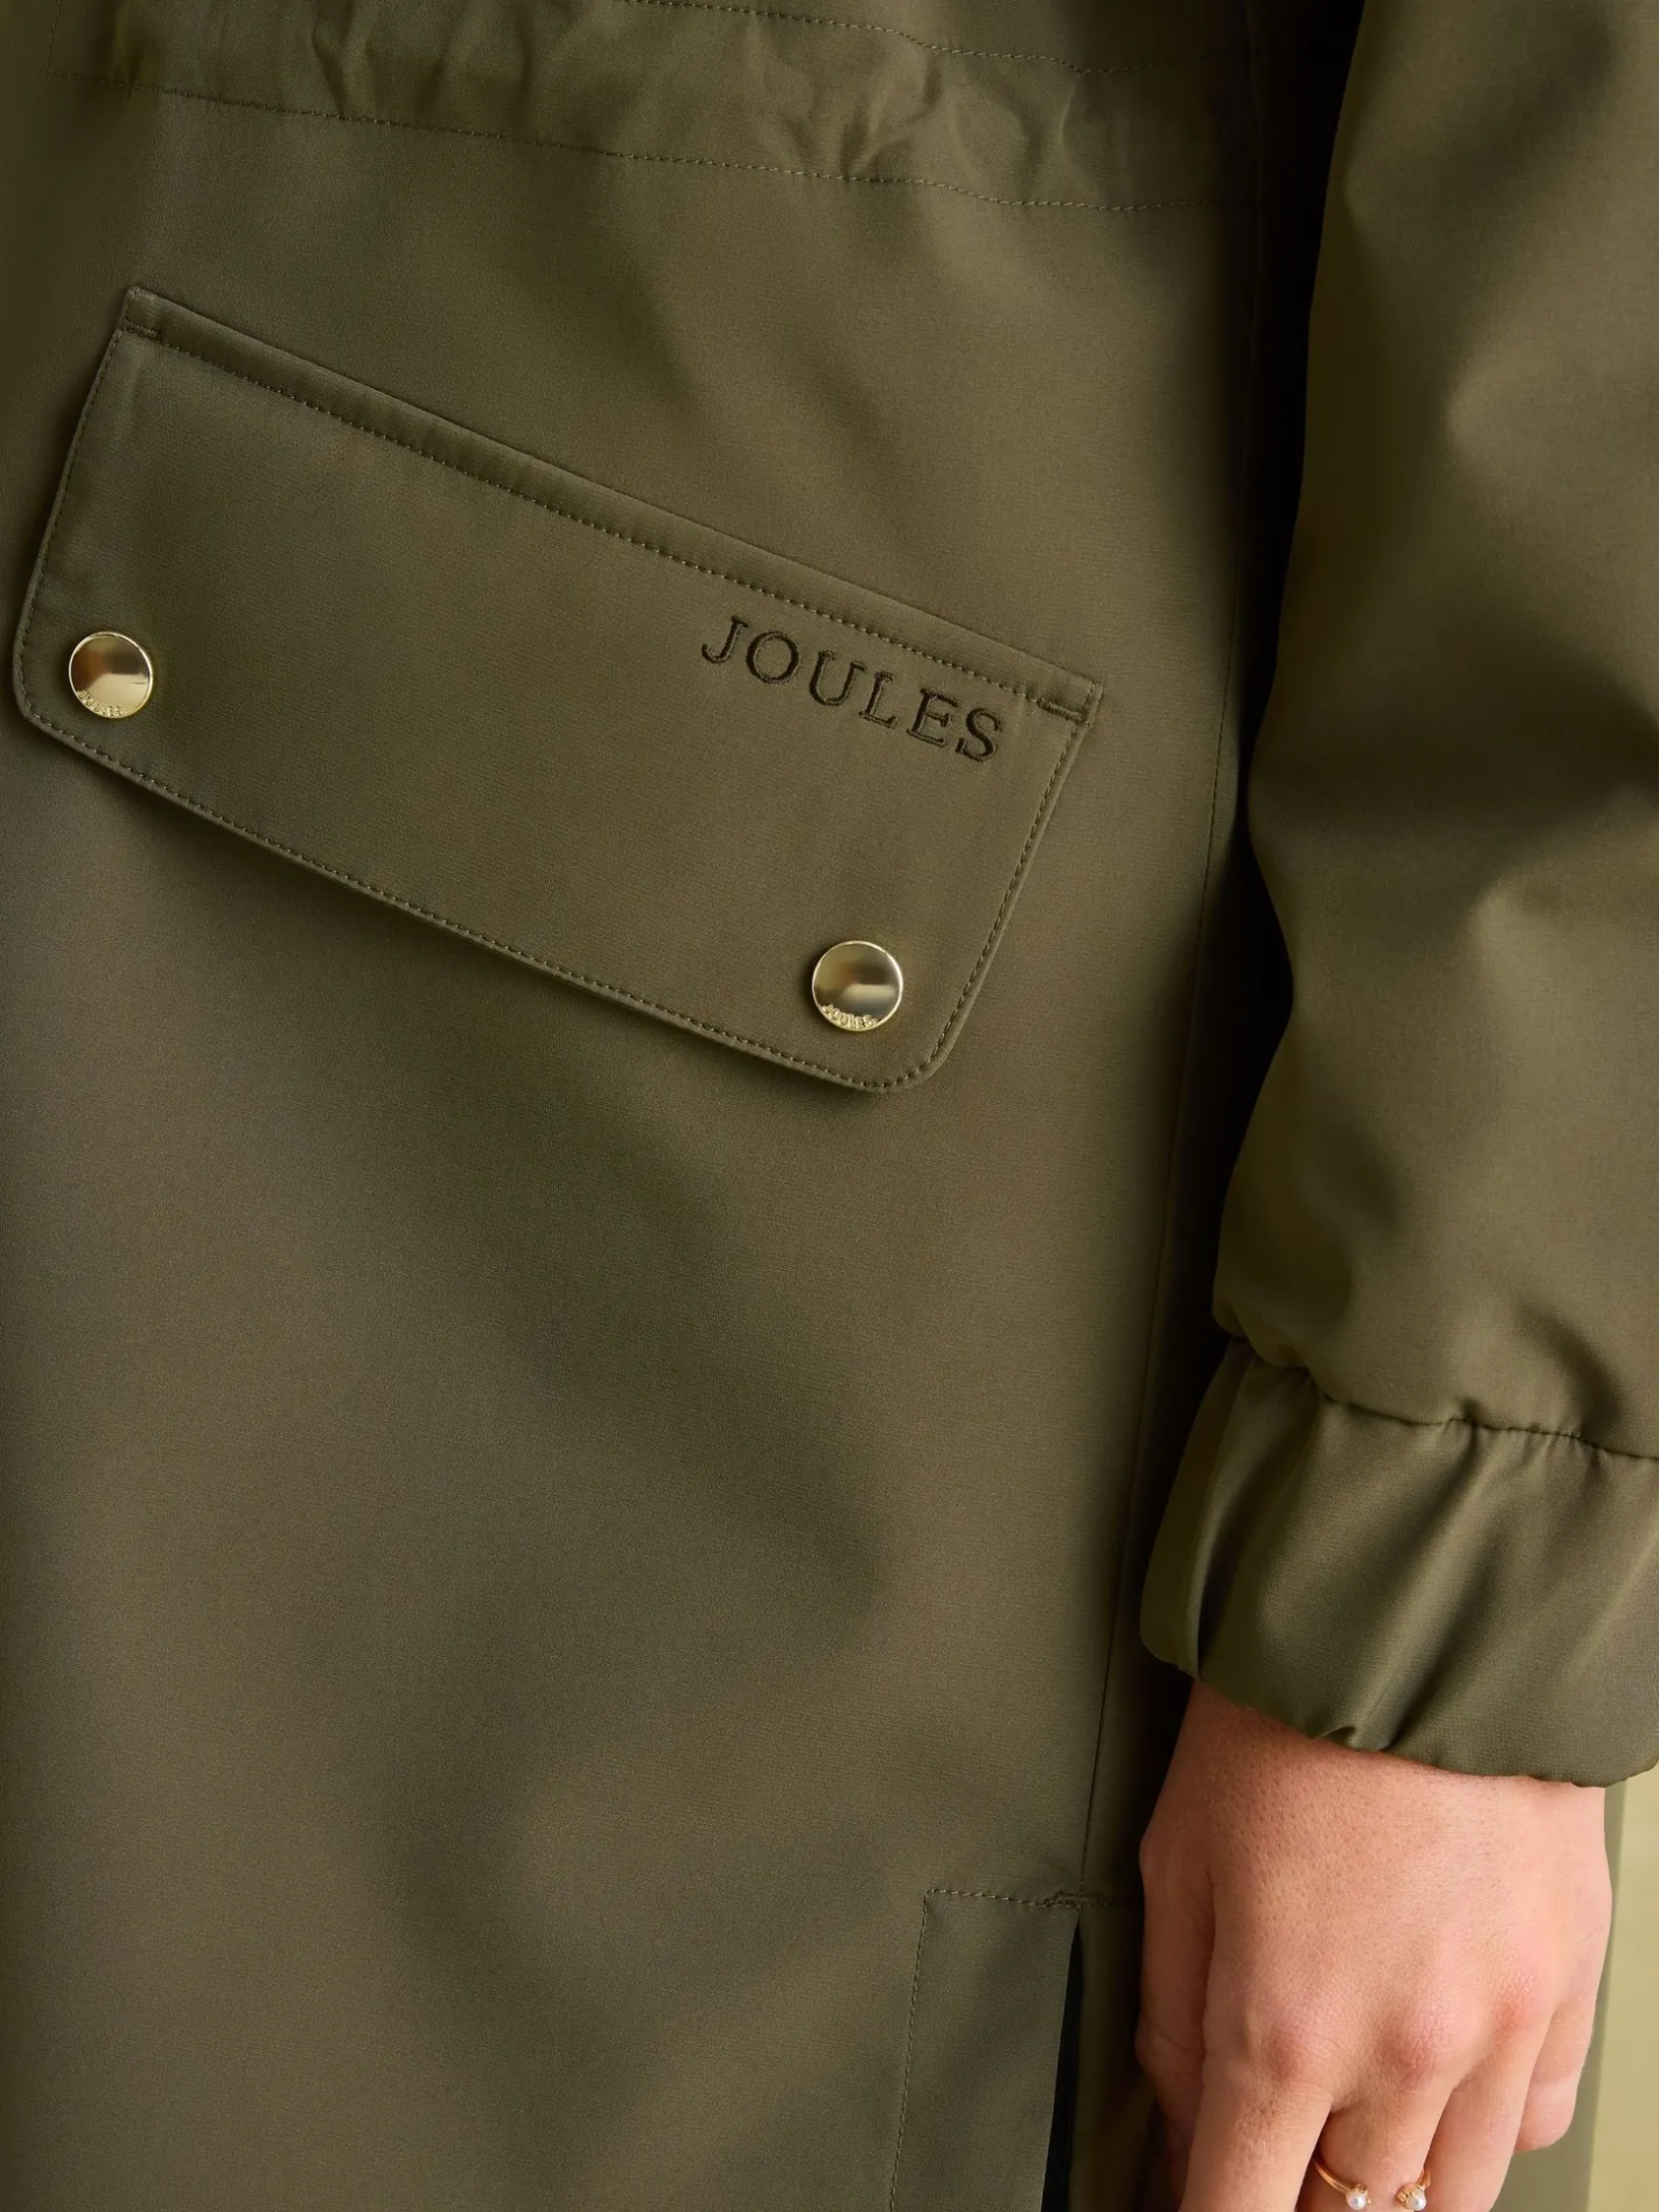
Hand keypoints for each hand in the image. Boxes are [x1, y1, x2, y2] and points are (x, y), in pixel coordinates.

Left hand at [1136, 1684, 1610, 2211]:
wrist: (1417, 1633)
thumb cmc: (1282, 1728)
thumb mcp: (1175, 1862)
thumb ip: (1172, 2019)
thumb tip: (1184, 2122)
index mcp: (1281, 2028)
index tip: (1201, 2205)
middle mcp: (1400, 2054)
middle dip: (1301, 2197)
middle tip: (1274, 2142)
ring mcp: (1497, 2031)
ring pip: (1454, 2194)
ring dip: (1394, 2176)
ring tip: (1355, 2113)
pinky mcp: (1564, 1991)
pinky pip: (1534, 2121)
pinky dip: (1486, 2120)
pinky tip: (1443, 2068)